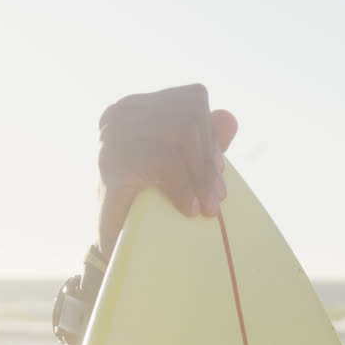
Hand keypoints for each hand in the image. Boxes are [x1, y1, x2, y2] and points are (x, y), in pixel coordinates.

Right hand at [95, 83, 238, 258]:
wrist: (114, 244)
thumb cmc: (145, 203)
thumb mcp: (180, 168)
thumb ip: (204, 141)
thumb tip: (230, 118)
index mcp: (136, 108)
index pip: (191, 100)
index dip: (211, 135)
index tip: (218, 170)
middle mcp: (120, 114)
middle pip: (190, 115)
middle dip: (209, 159)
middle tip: (217, 196)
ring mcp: (113, 135)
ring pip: (182, 134)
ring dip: (201, 176)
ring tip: (207, 207)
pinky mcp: (113, 161)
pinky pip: (165, 162)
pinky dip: (185, 187)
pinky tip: (189, 209)